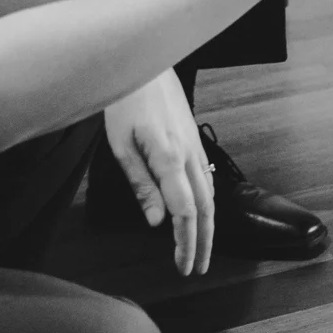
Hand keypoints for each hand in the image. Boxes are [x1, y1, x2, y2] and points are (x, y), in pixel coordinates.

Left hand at [103, 71, 213, 274]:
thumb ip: (141, 185)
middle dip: (203, 242)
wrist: (146, 64)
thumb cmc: (126, 102)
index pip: (186, 212)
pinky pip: (207, 179)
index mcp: (170, 159)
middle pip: (206, 208)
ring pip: (210, 194)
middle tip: (197, 268)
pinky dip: (207, 203)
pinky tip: (201, 214)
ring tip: (202, 249)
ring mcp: (196, 147)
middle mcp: (190, 155)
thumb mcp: (121, 146)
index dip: (185, 243)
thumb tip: (158, 221)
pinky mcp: (194, 140)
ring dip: (208, 226)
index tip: (182, 266)